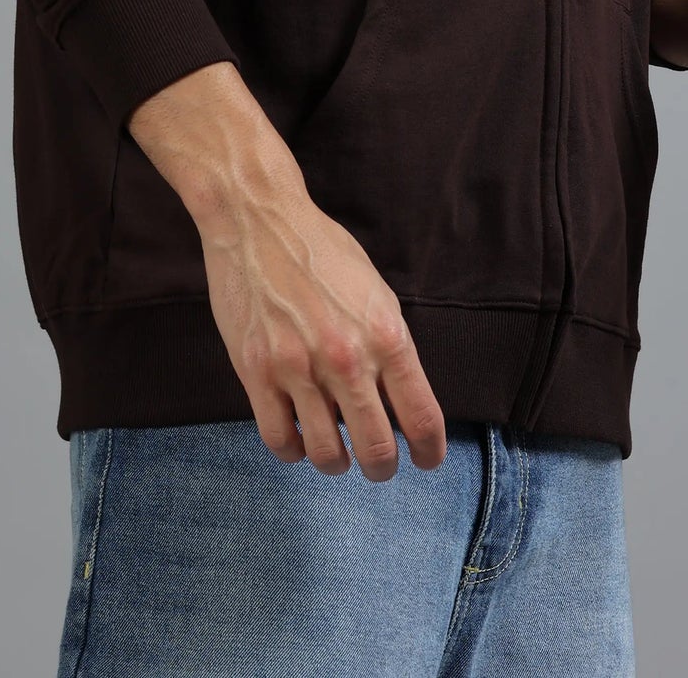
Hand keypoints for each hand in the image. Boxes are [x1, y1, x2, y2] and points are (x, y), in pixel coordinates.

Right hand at [196, 172, 448, 481]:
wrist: (258, 220)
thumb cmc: (320, 250)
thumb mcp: (375, 291)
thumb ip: (389, 345)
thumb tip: (400, 397)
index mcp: (386, 335)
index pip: (421, 416)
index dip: (430, 451)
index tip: (426, 460)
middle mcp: (347, 358)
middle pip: (377, 449)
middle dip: (382, 467)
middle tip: (378, 464)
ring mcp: (299, 368)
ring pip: (327, 454)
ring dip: (337, 463)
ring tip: (336, 454)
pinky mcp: (257, 372)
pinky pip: (279, 439)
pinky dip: (293, 450)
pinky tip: (298, 438)